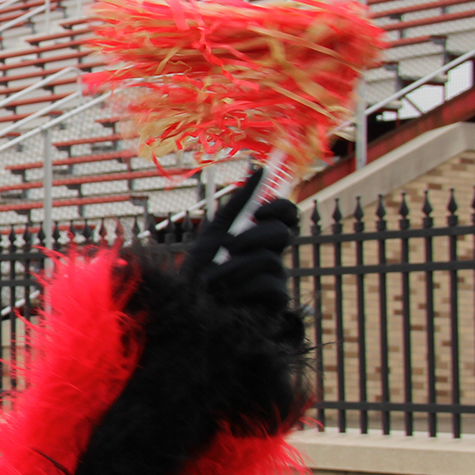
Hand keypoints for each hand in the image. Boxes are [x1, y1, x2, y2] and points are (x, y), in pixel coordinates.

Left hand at [185, 168, 298, 313]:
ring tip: (214, 280)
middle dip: (253, 237)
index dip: (281, 208)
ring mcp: (277, 280)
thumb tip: (261, 168)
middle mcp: (273, 256)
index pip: (289, 215)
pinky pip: (272, 285)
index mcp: (260, 237)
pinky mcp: (276, 304)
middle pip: (284, 233)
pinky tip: (229, 295)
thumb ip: (239, 202)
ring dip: (235, 267)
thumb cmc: (199, 269)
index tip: (258, 211)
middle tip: (228, 248)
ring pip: (272, 260)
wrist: (186, 306)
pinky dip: (244, 287)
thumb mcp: (215, 231)